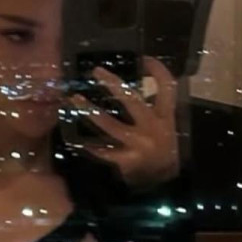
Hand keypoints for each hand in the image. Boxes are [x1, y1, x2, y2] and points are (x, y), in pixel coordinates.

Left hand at [68, 55, 179, 190]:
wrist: (164, 183)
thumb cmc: (163, 150)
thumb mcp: (166, 127)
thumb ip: (154, 108)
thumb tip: (127, 85)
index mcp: (166, 118)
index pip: (166, 86)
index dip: (156, 69)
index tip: (142, 58)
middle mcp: (153, 128)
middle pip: (132, 100)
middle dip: (113, 84)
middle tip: (96, 71)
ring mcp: (138, 145)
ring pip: (110, 124)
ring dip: (90, 110)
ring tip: (74, 99)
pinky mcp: (125, 161)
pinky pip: (102, 150)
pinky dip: (88, 143)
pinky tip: (74, 136)